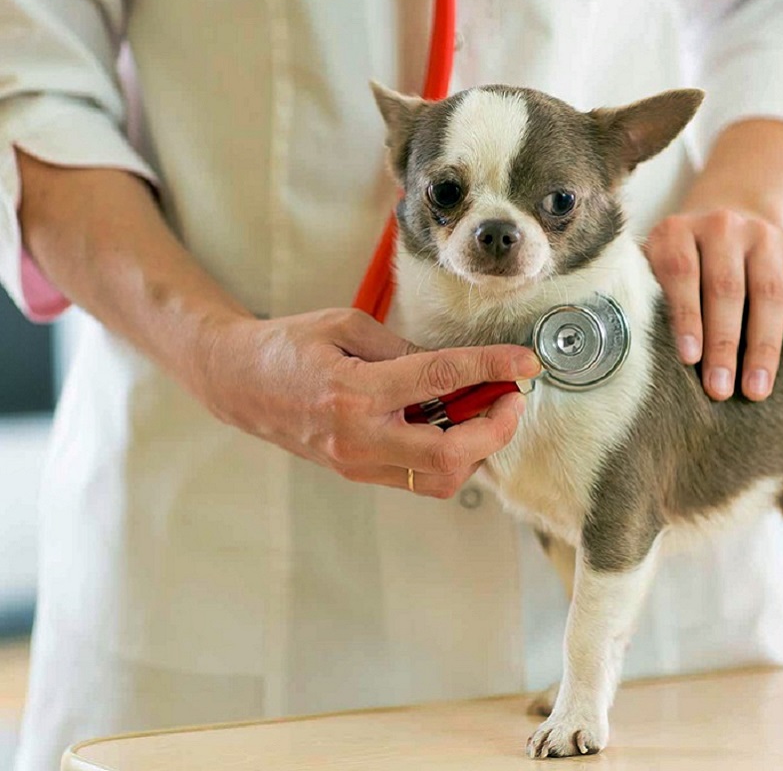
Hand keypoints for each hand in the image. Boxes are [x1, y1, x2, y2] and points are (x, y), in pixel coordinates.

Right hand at [198, 308, 540, 497]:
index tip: (525, 363)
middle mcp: (358, 437)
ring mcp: (358, 462)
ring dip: (477, 448)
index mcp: (354, 391)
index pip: (442, 380)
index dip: (493, 369)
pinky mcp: (359, 472)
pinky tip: (456, 424)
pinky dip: (451, 456)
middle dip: (496, 429)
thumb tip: (457, 368)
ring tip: (485, 410)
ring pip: (441, 478)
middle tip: (511, 398)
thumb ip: (404, 347)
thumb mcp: (347, 325)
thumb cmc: (289, 346)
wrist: (238, 383)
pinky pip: (420, 478)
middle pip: (452, 454)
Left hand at [645, 208, 782, 401]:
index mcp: (678, 231)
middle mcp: (723, 225)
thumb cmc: (680, 269)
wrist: (725, 223)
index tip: (689, 360)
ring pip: (769, 291)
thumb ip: (646, 302)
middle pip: (726, 287)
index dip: (686, 317)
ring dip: (764, 345)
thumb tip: (637, 361)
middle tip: (721, 390)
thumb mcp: (652, 271)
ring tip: (757, 389)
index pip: (681, 272)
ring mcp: (766, 234)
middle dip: (724, 344)